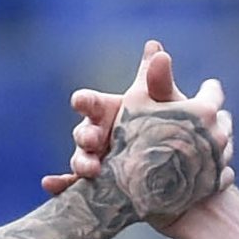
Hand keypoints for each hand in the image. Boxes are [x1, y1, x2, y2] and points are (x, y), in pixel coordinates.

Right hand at [41, 39, 174, 194]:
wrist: (187, 169)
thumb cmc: (175, 128)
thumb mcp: (170, 107)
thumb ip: (160, 83)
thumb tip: (158, 51)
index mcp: (111, 110)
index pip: (91, 103)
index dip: (84, 101)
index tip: (79, 101)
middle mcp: (99, 134)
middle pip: (83, 132)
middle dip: (85, 136)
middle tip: (91, 141)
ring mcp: (97, 160)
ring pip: (80, 160)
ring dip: (80, 163)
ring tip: (89, 170)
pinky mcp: (99, 186)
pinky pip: (76, 187)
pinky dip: (62, 186)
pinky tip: (51, 186)